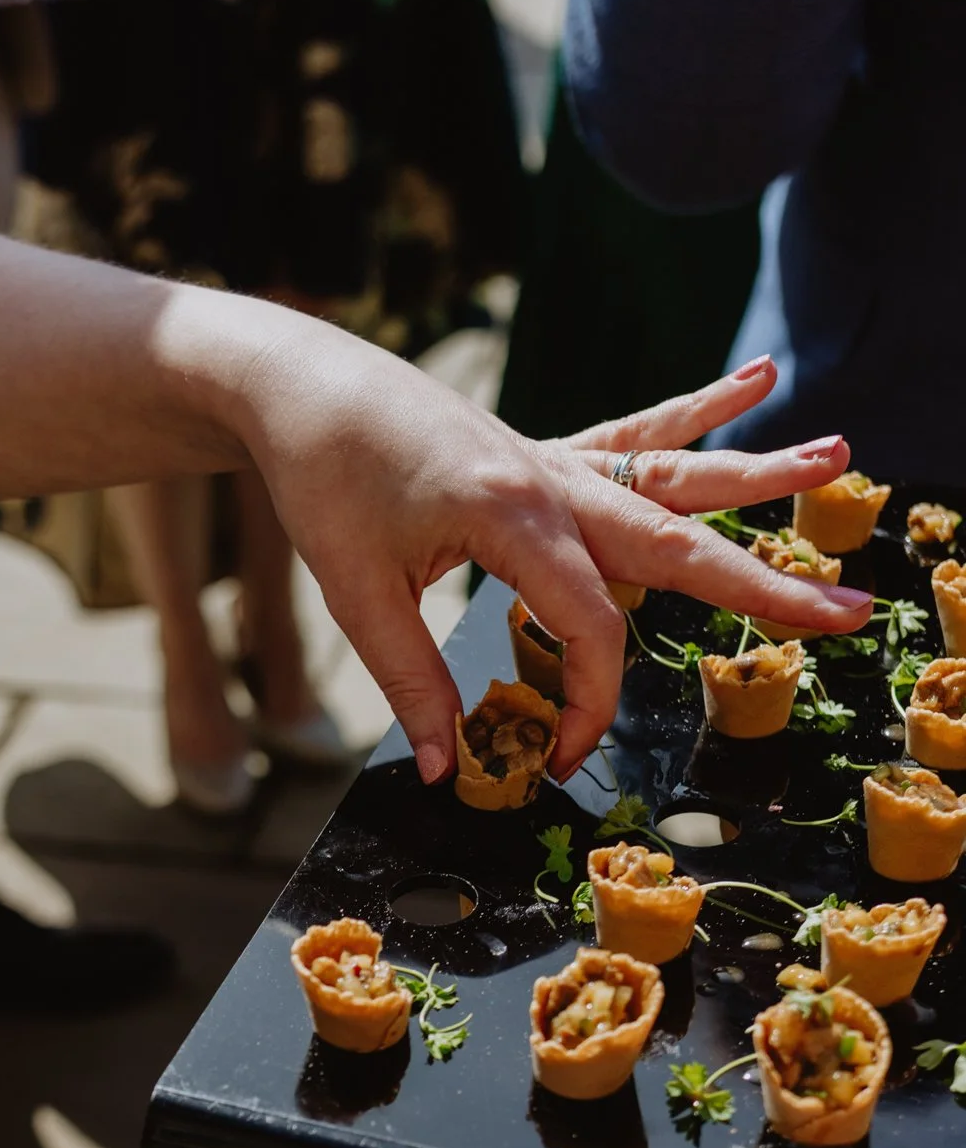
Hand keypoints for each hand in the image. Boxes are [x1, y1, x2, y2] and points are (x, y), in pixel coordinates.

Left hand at [235, 339, 869, 779]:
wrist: (301, 384)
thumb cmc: (323, 480)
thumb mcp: (355, 592)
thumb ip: (410, 682)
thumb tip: (449, 767)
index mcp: (509, 517)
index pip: (590, 624)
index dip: (591, 701)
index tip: (563, 755)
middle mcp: (549, 481)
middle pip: (676, 542)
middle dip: (764, 585)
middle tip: (846, 611)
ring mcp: (553, 458)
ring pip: (673, 475)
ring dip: (758, 473)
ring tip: (839, 454)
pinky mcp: (543, 450)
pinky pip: (636, 433)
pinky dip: (699, 410)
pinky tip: (758, 380)